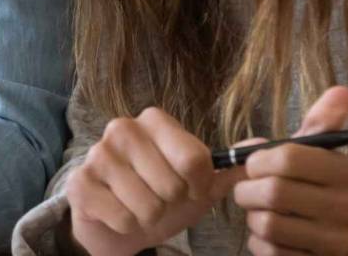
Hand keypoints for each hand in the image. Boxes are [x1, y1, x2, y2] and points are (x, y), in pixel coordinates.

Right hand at [65, 107, 247, 255]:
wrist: (116, 221)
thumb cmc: (160, 196)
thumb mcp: (199, 184)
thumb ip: (230, 166)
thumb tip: (267, 145)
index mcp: (154, 120)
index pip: (195, 159)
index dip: (198, 186)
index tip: (189, 188)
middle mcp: (122, 129)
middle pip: (171, 186)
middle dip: (170, 204)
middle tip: (159, 199)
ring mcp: (98, 155)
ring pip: (147, 205)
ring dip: (148, 217)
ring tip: (139, 207)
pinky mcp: (80, 183)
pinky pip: (122, 218)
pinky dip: (127, 226)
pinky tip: (119, 214)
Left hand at [232, 86, 347, 255]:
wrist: (328, 237)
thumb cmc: (311, 187)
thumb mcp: (315, 154)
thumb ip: (321, 123)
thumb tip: (341, 90)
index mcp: (345, 171)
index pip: (288, 157)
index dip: (257, 160)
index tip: (252, 164)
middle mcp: (347, 206)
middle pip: (274, 192)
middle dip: (248, 191)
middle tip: (247, 190)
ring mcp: (334, 240)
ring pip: (268, 223)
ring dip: (253, 217)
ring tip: (260, 212)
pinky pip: (270, 251)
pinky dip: (259, 242)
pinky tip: (270, 235)